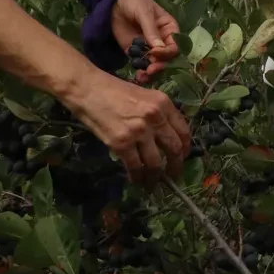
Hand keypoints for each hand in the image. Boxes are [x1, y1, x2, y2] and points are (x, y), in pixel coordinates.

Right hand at [67, 69, 190, 186]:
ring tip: (152, 184)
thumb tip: (166, 137)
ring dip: (155, 178)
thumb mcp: (144, 96)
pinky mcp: (121, 143)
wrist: (88, 89)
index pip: (183, 130)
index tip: (182, 157)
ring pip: (155, 163)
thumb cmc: (114, 90)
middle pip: (174, 148)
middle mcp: (155, 118)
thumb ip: (158, 114)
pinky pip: (135, 167)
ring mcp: (139, 131)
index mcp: (164, 103)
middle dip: (175, 166)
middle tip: (173, 176)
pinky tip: (136, 181)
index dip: (185, 148)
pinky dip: (137, 178)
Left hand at [112, 0, 180, 84]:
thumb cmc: (135, 1)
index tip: (155, 53)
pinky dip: (140, 72)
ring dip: (151, 72)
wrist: (114, 2)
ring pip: (155, 64)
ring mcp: (148, 48)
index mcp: (169, 29)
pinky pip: (141, 64)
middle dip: (160, 65)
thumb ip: (151, 29)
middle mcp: (162, 41)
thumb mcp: (144, 12)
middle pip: (166, 58)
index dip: (168, 52)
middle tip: (150, 70)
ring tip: (143, 76)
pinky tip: (138, 76)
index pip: (175, 45)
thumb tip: (159, 48)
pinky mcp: (136, 52)